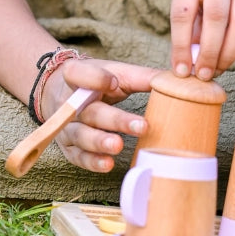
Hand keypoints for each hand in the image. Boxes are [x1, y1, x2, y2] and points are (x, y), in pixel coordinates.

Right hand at [43, 57, 157, 172]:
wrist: (59, 92)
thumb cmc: (96, 81)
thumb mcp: (115, 72)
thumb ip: (141, 76)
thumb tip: (175, 79)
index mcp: (76, 76)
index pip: (78, 74)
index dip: (94, 79)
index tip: (114, 83)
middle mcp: (67, 102)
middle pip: (90, 111)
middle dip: (115, 120)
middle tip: (141, 126)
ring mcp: (65, 126)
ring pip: (81, 135)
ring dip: (100, 142)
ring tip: (119, 146)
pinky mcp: (67, 146)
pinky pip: (77, 156)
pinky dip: (92, 161)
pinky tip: (108, 164)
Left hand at [169, 0, 234, 81]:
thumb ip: (189, 29)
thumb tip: (186, 66)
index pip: (183, 12)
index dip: (181, 45)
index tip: (182, 71)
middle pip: (214, 16)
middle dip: (208, 52)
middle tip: (204, 75)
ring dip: (228, 52)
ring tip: (218, 69)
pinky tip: (231, 54)